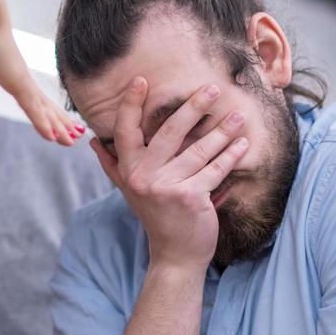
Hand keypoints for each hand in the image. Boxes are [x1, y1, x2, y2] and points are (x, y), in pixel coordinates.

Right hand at [0, 5, 83, 146]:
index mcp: (10, 68)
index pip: (32, 95)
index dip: (47, 110)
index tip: (59, 122)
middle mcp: (17, 74)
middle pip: (42, 104)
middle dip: (59, 121)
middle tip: (77, 135)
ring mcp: (18, 77)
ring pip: (42, 108)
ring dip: (57, 126)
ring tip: (73, 140)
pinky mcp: (15, 79)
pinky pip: (30, 106)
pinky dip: (42, 122)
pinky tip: (52, 137)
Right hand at [90, 77, 247, 268]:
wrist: (175, 253)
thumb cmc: (155, 216)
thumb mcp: (129, 191)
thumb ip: (112, 165)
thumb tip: (92, 142)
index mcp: (129, 170)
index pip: (125, 131)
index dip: (131, 105)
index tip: (141, 81)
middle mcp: (144, 176)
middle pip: (169, 132)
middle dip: (192, 107)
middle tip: (211, 88)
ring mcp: (167, 187)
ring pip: (198, 150)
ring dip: (221, 130)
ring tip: (237, 115)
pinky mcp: (190, 197)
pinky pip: (214, 169)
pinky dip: (231, 155)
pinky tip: (242, 143)